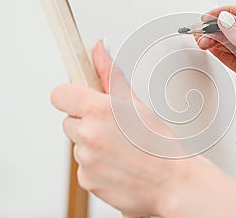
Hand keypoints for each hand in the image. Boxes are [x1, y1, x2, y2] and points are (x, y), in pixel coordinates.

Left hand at [50, 41, 196, 216]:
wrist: (174, 183)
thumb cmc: (162, 145)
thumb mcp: (138, 104)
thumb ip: (110, 75)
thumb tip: (99, 51)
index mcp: (100, 111)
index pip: (60, 94)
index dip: (70, 95)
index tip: (80, 98)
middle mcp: (88, 135)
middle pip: (69, 120)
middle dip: (86, 122)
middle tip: (112, 127)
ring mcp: (86, 160)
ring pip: (78, 145)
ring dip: (92, 145)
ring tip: (121, 148)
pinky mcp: (87, 180)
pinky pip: (84, 167)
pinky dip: (96, 166)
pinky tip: (118, 164)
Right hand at [195, 5, 235, 137]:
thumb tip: (227, 20)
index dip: (228, 13)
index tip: (210, 16)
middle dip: (219, 29)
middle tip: (201, 30)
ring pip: (234, 46)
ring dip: (218, 42)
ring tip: (202, 40)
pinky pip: (235, 61)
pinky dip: (222, 55)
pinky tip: (212, 49)